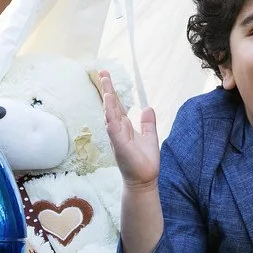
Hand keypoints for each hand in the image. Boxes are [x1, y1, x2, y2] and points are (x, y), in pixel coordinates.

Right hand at [98, 71, 159, 187]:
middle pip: (111, 105)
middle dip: (107, 89)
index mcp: (124, 127)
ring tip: (106, 85)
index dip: (112, 90)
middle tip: (102, 72)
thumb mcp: (150, 137)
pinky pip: (113, 128)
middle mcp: (118, 129)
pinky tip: (108, 106)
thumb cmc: (144, 161)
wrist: (144, 180)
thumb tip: (147, 108)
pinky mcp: (119, 145)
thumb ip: (148, 123)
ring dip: (108, 100)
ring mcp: (117, 137)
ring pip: (110, 114)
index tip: (106, 75)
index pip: (117, 105)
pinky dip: (110, 116)